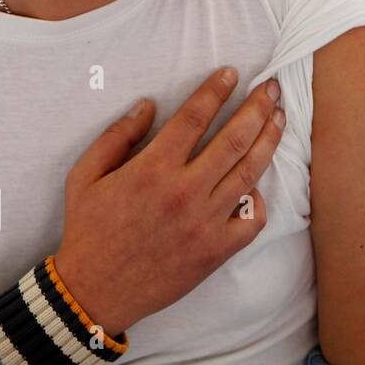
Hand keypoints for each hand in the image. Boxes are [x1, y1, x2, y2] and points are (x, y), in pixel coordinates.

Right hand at [54, 67, 285, 336]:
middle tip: (272, 88)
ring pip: (250, 172)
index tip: (232, 73)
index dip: (216, 90)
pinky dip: (260, 199)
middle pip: (235, 138)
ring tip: (280, 118)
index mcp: (152, 169)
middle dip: (258, 107)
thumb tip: (148, 105)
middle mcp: (184, 191)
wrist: (93, 291)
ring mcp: (205, 222)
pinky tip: (258, 183)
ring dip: (270, 140)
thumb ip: (116, 136)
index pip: (195, 117)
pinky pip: (253, 219)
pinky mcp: (217, 250)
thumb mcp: (84, 177)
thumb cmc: (88, 231)